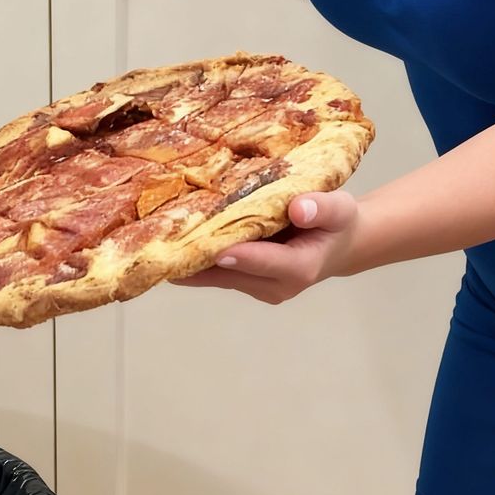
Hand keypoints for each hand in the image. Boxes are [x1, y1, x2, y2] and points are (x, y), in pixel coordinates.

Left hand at [173, 191, 359, 303]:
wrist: (338, 244)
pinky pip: (212, 273)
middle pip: (231, 272)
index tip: (217, 249)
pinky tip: (165, 241)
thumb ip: (322, 207)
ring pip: (215, 276)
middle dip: (201, 256)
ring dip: (188, 259)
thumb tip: (299, 207)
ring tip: (155, 238)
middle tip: (166, 239)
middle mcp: (274, 285)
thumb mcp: (340, 208)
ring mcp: (255, 287)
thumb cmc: (337, 222)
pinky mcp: (241, 281)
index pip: (267, 263)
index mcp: (300, 268)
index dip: (242, 256)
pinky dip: (191, 258)